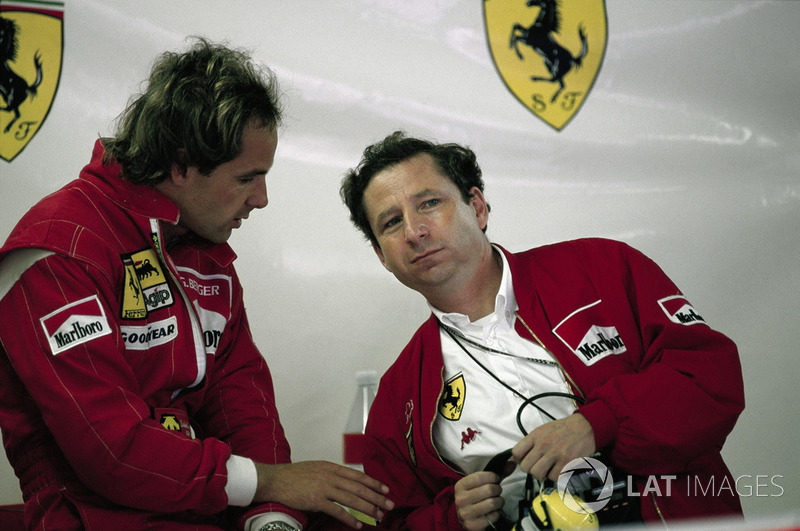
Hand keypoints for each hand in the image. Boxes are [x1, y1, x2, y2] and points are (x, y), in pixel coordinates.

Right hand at [253, 461, 393, 528]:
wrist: (275, 479)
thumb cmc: (293, 475)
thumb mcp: (315, 468)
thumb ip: (331, 474)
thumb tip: (345, 482)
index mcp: (331, 467)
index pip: (358, 475)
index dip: (374, 483)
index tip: (385, 490)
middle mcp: (330, 476)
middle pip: (359, 488)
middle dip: (377, 497)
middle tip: (389, 505)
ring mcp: (324, 488)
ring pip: (352, 499)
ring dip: (368, 508)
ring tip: (379, 516)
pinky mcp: (316, 500)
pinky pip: (337, 511)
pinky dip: (350, 518)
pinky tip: (358, 525)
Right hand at [454, 471, 505, 530]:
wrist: (465, 518)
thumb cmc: (474, 497)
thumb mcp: (480, 484)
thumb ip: (496, 473)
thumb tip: (512, 463)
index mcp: (460, 486)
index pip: (480, 477)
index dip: (493, 477)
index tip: (496, 479)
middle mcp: (461, 499)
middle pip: (489, 489)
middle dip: (497, 489)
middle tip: (496, 492)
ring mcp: (465, 513)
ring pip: (492, 503)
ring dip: (499, 501)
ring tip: (496, 501)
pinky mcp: (472, 524)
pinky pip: (493, 516)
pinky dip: (497, 513)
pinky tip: (492, 511)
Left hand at [511, 413, 594, 481]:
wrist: (584, 427)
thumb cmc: (564, 429)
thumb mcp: (543, 430)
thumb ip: (531, 442)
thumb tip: (519, 455)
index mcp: (535, 436)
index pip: (516, 453)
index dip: (519, 460)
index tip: (524, 461)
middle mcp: (543, 445)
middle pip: (526, 467)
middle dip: (531, 469)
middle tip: (539, 466)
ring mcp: (555, 454)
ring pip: (538, 475)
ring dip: (543, 474)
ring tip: (550, 468)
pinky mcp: (566, 463)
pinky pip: (554, 477)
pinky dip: (556, 476)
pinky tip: (560, 468)